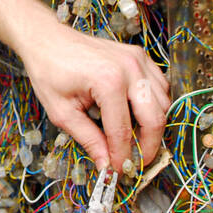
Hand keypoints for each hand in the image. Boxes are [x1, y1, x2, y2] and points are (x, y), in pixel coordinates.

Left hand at [20, 22, 170, 170]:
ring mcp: (138, 60)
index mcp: (108, 81)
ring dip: (153, 125)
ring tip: (135, 140)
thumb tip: (106, 165)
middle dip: (148, 146)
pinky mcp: (140, 56)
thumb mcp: (62, 112)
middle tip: (136, 162)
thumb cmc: (50, 71)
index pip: (123, 131)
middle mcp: (130, 68)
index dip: (122, 156)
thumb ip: (88, 139)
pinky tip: (137, 115)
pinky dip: (154, 104)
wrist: (48, 40)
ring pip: (163, 102)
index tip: (119, 172)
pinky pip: (160, 86)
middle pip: (155, 118)